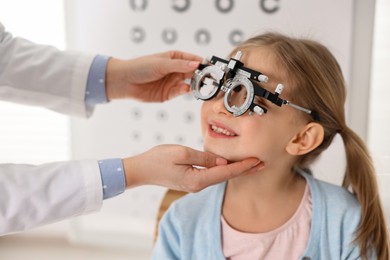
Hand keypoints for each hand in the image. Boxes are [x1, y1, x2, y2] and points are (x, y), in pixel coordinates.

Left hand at [106, 51, 201, 101]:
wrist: (125, 81)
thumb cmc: (140, 67)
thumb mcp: (161, 63)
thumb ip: (180, 65)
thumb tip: (196, 63)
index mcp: (175, 58)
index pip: (193, 60)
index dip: (202, 63)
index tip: (211, 67)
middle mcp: (175, 70)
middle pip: (193, 73)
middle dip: (201, 76)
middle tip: (209, 79)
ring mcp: (172, 82)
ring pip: (188, 84)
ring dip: (194, 85)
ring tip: (198, 85)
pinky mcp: (168, 94)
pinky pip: (180, 92)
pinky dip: (184, 91)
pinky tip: (185, 89)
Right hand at [122, 144, 262, 191]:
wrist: (142, 169)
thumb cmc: (158, 159)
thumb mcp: (182, 153)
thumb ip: (204, 157)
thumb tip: (223, 160)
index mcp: (198, 179)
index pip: (226, 172)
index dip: (243, 166)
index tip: (258, 160)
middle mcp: (199, 185)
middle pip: (227, 176)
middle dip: (245, 169)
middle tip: (262, 162)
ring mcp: (195, 184)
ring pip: (221, 176)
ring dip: (236, 169)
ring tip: (251, 163)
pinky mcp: (192, 179)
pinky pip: (212, 175)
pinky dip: (224, 169)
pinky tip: (230, 164)